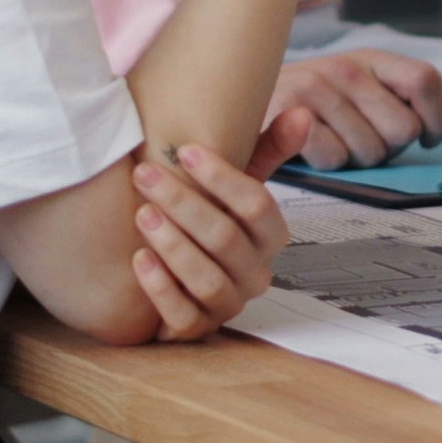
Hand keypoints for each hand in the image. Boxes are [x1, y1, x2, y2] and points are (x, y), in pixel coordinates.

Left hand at [125, 143, 293, 341]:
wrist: (178, 274)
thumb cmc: (208, 220)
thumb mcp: (235, 187)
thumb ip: (267, 150)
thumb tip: (302, 113)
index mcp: (270, 236)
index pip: (258, 205)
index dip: (222, 177)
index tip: (185, 150)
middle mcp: (255, 273)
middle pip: (226, 239)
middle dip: (184, 203)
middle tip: (145, 174)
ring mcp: (227, 304)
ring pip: (207, 279)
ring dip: (173, 244)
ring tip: (142, 214)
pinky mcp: (196, 330)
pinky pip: (183, 315)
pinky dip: (160, 287)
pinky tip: (139, 259)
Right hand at [267, 46, 441, 169]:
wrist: (242, 101)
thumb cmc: (313, 106)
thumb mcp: (359, 90)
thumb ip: (400, 98)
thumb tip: (441, 118)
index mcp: (371, 58)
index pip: (425, 80)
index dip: (439, 117)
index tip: (430, 137)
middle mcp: (346, 67)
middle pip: (403, 128)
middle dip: (390, 148)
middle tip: (363, 140)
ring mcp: (316, 86)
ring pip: (370, 151)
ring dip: (355, 158)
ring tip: (333, 141)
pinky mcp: (288, 110)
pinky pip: (333, 158)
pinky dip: (326, 163)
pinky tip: (311, 148)